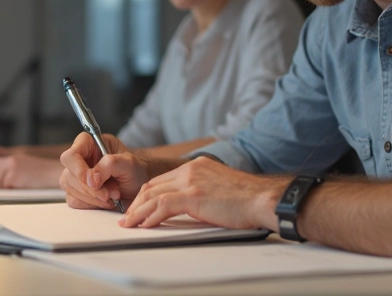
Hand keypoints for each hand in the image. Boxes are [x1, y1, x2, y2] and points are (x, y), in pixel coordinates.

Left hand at [0, 152, 62, 188]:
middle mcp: (12, 161)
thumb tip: (4, 178)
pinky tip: (19, 189)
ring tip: (15, 188)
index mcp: (16, 157)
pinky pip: (5, 186)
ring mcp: (12, 168)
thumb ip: (16, 169)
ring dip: (3, 187)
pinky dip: (10, 190)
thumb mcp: (28, 166)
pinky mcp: (13, 177)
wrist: (54, 174)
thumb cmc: (45, 174)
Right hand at [59, 132, 150, 210]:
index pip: (70, 155)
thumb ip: (110, 165)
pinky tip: (107, 201)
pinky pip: (74, 201)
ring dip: (94, 198)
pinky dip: (92, 204)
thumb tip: (90, 180)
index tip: (95, 183)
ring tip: (114, 195)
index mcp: (88, 143)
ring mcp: (74, 176)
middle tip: (113, 192)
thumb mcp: (129, 163)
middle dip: (92, 189)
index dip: (79, 170)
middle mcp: (78, 158)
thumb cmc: (134, 169)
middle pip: (69, 175)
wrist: (137, 185)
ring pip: (70, 190)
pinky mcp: (76, 191)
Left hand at [119, 157, 285, 230]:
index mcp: (197, 165)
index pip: (163, 179)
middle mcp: (191, 169)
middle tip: (128, 217)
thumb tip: (190, 205)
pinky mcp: (193, 195)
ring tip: (129, 224)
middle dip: (137, 202)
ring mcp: (191, 181)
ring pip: (154, 195)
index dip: (147, 194)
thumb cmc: (248, 199)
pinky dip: (150, 217)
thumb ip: (202, 190)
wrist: (263, 198)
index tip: (139, 205)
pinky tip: (144, 226)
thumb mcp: (219, 187)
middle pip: (153, 185)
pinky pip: (162, 206)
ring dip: (138, 211)